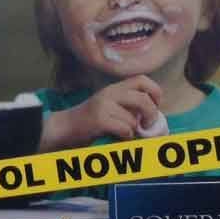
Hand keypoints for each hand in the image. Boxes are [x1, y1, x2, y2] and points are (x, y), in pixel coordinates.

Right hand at [39, 75, 161, 150]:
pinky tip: (116, 137)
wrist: (64, 127)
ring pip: (133, 119)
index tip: (155, 106)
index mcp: (114, 88)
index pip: (142, 80)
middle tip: (148, 124)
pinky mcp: (99, 119)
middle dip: (151, 114)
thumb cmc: (90, 122)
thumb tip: (153, 116)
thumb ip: (128, 107)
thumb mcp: (109, 106)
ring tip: (123, 134)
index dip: (154, 92)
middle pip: (143, 99)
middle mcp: (110, 93)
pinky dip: (125, 137)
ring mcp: (104, 105)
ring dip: (133, 131)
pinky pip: (124, 129)